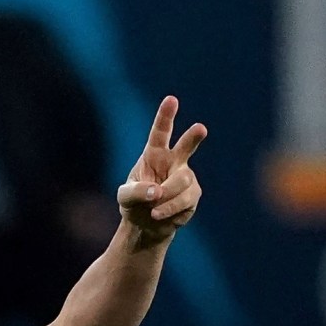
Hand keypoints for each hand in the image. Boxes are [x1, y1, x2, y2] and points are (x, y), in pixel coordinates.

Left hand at [117, 96, 206, 243]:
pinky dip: (170, 210)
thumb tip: (156, 192)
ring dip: (167, 198)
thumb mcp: (125, 197)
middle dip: (193, 137)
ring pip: (182, 182)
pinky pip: (185, 201)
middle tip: (201, 128)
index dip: (165, 116)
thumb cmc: (134, 204)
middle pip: (185, 147)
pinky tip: (161, 215)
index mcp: (154, 154)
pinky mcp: (193, 195)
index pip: (160, 132)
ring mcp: (186, 177)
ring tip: (154, 211)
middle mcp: (173, 162)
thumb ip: (135, 192)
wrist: (147, 224)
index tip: (171, 100)